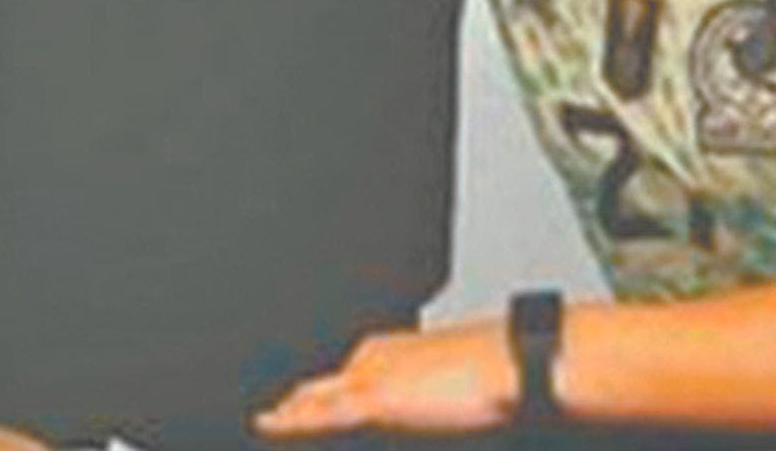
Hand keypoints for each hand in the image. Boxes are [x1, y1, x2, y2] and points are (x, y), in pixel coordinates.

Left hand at [253, 322, 515, 438]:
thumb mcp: (449, 382)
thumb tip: (420, 407)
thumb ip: (422, 394)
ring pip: (312, 400)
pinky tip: (271, 426)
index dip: (312, 398)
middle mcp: (373, 356)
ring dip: (288, 415)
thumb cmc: (495, 369)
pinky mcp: (374, 398)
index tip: (291, 410)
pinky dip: (293, 423)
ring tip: (263, 427)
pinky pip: (321, 414)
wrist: (512, 361)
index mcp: (387, 349)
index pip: (338, 378)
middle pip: (317, 389)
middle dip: (292, 406)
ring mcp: (370, 375)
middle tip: (266, 423)